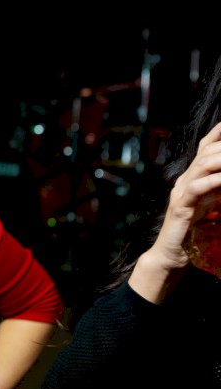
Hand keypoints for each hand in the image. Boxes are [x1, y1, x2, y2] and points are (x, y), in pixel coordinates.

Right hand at [150, 121, 220, 269]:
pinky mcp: (181, 207)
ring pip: (202, 164)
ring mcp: (180, 192)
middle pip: (206, 152)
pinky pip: (198, 188)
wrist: (171, 255)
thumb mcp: (211, 205)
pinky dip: (215, 181)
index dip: (217, 132)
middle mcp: (184, 181)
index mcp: (191, 178)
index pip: (204, 147)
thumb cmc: (193, 233)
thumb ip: (218, 190)